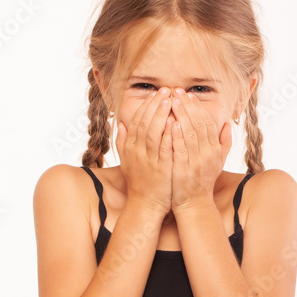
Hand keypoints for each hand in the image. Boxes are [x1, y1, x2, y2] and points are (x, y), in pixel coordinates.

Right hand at [115, 91, 172, 214]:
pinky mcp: (160, 168)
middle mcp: (136, 151)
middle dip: (155, 104)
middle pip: (144, 122)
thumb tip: (121, 123)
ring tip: (170, 100)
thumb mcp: (127, 160)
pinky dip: (167, 134)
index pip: (136, 120)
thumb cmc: (140, 182)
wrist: (145, 205)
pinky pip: (163, 148)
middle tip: (166, 91)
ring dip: (161, 114)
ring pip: (152, 132)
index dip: (146, 106)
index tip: (156, 93)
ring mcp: (148, 160)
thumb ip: (123, 141)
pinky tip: (174, 122)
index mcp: (129, 147)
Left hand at [169, 90, 231, 209]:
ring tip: (172, 101)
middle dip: (187, 106)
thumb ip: (224, 143)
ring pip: (190, 133)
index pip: (208, 122)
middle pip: (199, 124)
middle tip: (176, 92)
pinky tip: (171, 123)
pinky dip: (177, 135)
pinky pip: (181, 149)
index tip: (188, 95)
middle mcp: (208, 154)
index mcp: (215, 149)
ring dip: (181, 115)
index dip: (198, 107)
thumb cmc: (202, 180)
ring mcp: (197, 162)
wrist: (194, 204)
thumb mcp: (218, 161)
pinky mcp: (184, 170)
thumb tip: (228, 124)